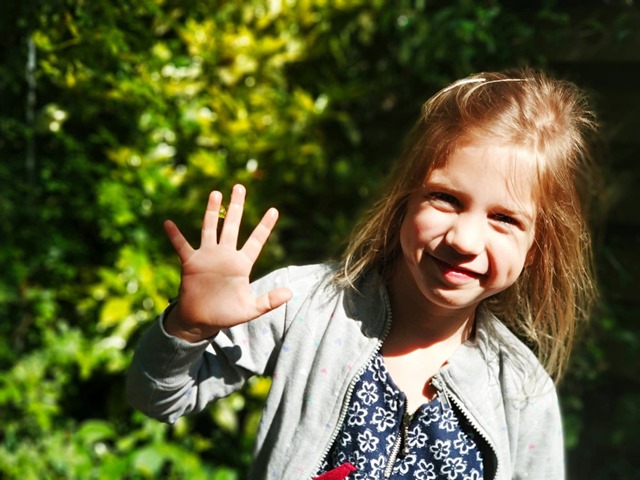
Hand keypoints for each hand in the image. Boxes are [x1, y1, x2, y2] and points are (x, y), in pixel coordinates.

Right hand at [163, 184, 292, 341]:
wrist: (201, 321)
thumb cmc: (226, 314)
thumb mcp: (251, 309)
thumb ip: (269, 301)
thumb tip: (290, 293)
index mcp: (241, 264)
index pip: (256, 241)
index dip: (265, 226)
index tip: (274, 210)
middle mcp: (225, 255)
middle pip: (233, 226)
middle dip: (236, 207)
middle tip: (240, 187)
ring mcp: (207, 257)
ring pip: (211, 229)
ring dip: (212, 212)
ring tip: (216, 193)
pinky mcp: (191, 263)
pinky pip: (182, 246)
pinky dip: (175, 235)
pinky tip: (168, 223)